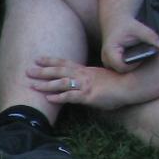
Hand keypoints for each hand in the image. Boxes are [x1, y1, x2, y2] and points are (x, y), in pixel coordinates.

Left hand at [26, 57, 143, 111]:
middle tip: (27, 70)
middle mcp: (83, 75)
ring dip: (46, 84)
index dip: (50, 61)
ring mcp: (85, 85)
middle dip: (42, 71)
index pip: (64, 63)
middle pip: (59, 71)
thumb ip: (87, 81)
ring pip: (62, 83)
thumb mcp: (99, 79)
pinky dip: (59, 97)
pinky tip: (49, 99)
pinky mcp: (89, 96)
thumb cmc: (117, 83)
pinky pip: (71, 96)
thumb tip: (79, 86)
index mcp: (85, 70)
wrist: (131, 85)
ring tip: (33, 85)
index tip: (38, 59)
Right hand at [99, 17, 158, 73]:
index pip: (122, 67)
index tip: (143, 57)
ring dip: (131, 67)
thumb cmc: (127, 25)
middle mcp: (105, 59)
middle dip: (134, 66)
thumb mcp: (139, 29)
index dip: (134, 65)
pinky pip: (120, 69)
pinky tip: (135, 60)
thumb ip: (151, 37)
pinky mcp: (110, 63)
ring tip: (140, 59)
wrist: (116, 22)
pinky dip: (128, 66)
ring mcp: (107, 62)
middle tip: (144, 58)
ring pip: (120, 72)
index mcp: (110, 51)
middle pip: (121, 71)